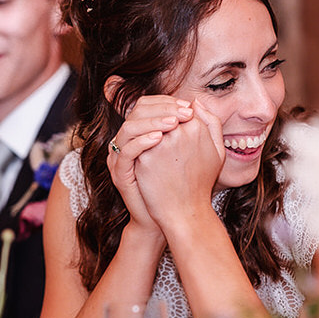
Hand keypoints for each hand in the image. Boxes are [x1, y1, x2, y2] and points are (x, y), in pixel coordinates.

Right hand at [109, 95, 193, 231]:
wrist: (172, 215)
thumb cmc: (185, 182)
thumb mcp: (195, 150)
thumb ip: (198, 127)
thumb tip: (196, 102)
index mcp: (143, 133)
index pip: (148, 105)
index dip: (167, 102)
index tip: (188, 106)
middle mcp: (129, 141)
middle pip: (137, 111)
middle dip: (161, 109)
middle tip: (183, 112)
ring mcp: (122, 156)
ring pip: (129, 127)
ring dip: (152, 122)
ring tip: (174, 123)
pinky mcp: (120, 172)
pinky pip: (126, 151)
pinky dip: (141, 141)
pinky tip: (160, 138)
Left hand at [135, 100, 225, 230]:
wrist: (185, 211)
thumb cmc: (202, 181)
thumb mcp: (218, 151)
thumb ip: (211, 122)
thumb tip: (195, 102)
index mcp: (197, 127)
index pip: (179, 108)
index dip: (174, 113)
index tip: (170, 123)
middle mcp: (179, 131)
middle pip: (161, 113)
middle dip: (158, 118)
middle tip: (156, 130)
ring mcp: (160, 143)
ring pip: (146, 125)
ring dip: (146, 129)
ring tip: (149, 142)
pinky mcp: (145, 156)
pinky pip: (137, 142)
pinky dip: (137, 144)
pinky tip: (141, 152)